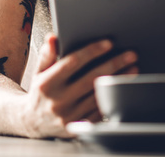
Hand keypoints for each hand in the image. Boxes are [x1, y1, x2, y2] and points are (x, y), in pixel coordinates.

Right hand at [20, 34, 137, 138]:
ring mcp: (68, 116)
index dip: (92, 51)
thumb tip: (53, 37)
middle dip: (114, 64)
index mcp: (47, 83)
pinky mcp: (77, 127)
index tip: (109, 43)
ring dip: (117, 81)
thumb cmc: (40, 92)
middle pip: (91, 78)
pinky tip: (121, 87)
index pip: (72, 63)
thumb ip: (47, 55)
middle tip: (131, 55)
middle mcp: (57, 100)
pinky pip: (99, 110)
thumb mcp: (39, 72)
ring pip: (98, 95)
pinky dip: (111, 97)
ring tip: (133, 69)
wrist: (32, 122)